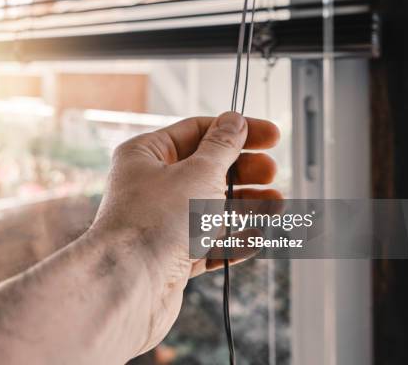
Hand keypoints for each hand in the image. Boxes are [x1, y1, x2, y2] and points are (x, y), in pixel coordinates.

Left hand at [89, 111, 280, 354]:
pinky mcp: (171, 257)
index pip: (197, 131)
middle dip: (244, 172)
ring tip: (277, 205)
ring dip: (246, 206)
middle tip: (271, 173)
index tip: (272, 136)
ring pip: (211, 209)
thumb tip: (234, 120)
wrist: (130, 287)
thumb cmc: (156, 222)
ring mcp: (161, 222)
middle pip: (207, 171)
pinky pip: (208, 243)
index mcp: (146, 155)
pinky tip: (257, 237)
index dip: (237, 131)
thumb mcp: (199, 173)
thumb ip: (222, 147)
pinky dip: (234, 240)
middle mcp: (150, 187)